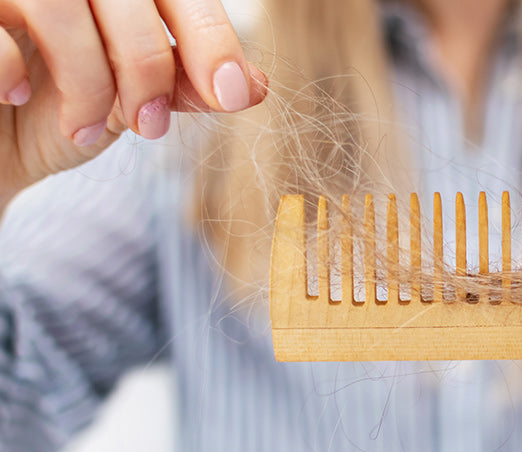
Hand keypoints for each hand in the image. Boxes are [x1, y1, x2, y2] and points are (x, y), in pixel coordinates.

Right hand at [0, 0, 266, 202]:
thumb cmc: (56, 109)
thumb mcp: (129, 100)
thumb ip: (183, 84)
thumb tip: (257, 87)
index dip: (211, 38)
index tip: (234, 95)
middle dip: (147, 64)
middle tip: (150, 127)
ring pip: (58, 6)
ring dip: (85, 78)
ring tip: (85, 129)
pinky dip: (8, 67)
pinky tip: (16, 95)